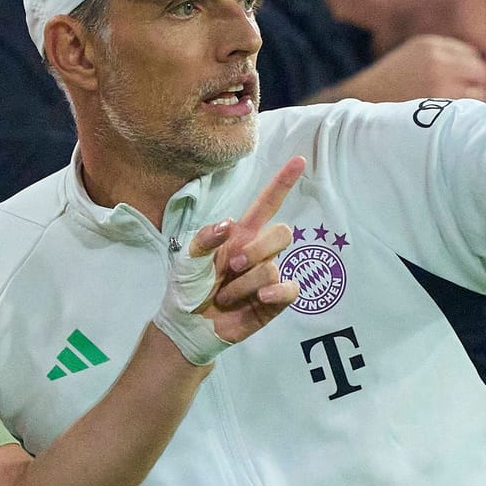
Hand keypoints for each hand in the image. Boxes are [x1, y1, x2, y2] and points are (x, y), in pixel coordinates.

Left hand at [152, 157, 303, 362]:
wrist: (187, 324)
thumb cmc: (187, 287)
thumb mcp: (187, 258)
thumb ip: (204, 238)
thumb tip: (229, 225)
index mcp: (239, 235)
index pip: (266, 204)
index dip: (282, 183)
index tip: (299, 161)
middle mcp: (258, 252)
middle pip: (282, 233)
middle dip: (257, 249)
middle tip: (231, 267)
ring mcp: (268, 276)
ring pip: (273, 267)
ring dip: (245, 284)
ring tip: (225, 296)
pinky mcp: (275, 300)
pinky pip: (290, 289)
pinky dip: (276, 292)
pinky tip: (259, 299)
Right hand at [325, 35, 485, 104]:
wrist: (358, 109)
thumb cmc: (386, 89)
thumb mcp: (410, 60)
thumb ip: (441, 59)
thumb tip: (485, 72)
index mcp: (430, 45)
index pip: (470, 55)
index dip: (468, 73)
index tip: (458, 87)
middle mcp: (437, 59)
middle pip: (480, 71)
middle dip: (476, 87)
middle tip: (463, 103)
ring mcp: (440, 81)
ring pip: (480, 91)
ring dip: (473, 103)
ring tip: (454, 114)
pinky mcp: (439, 103)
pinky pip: (469, 108)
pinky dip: (465, 116)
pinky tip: (450, 121)